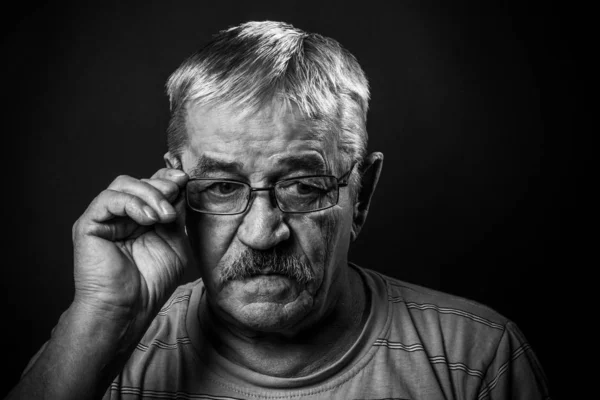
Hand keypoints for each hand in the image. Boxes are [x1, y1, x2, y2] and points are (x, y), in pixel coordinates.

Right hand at [71, 168, 190, 321]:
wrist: (128, 309)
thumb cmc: (151, 282)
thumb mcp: (174, 242)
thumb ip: (175, 215)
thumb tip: (179, 187)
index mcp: (141, 218)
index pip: (151, 186)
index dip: (167, 178)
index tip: (185, 179)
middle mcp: (121, 215)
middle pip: (139, 181)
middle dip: (161, 186)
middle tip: (175, 197)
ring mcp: (104, 218)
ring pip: (123, 184)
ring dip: (149, 194)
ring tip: (163, 216)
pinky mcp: (89, 224)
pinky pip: (108, 199)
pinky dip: (131, 203)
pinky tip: (147, 219)